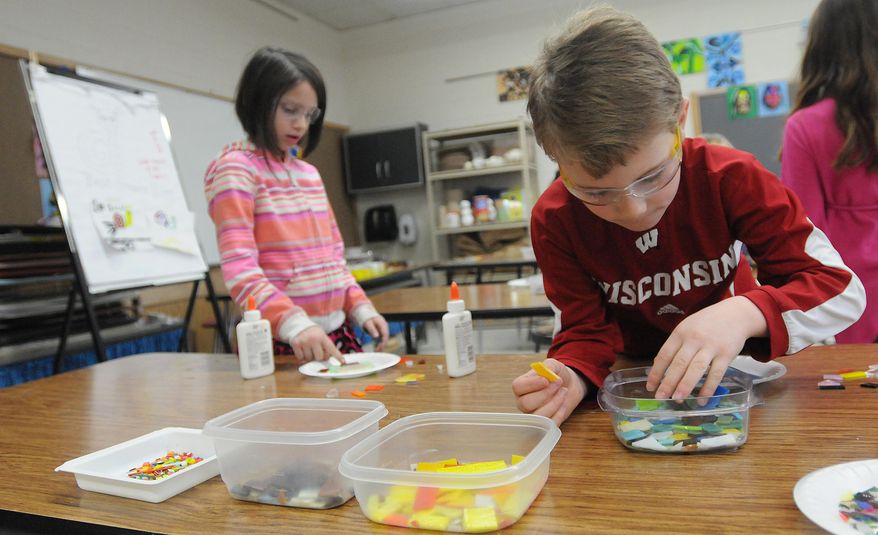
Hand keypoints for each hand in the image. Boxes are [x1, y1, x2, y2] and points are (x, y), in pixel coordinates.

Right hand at [288, 326, 341, 361]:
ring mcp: (304, 341)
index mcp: (323, 337)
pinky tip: (302, 349)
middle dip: (318, 357)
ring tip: (308, 348)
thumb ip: (326, 348)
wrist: (299, 326)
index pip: (331, 348)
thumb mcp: (321, 337)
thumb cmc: (313, 335)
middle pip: (320, 358)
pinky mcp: (296, 344)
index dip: (337, 356)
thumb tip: (327, 361)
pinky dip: (301, 356)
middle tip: (316, 351)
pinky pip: (300, 358)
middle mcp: (314, 339)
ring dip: (309, 357)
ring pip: (309, 359)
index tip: (343, 362)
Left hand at [362, 316, 388, 350]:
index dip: (384, 341)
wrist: (366, 313)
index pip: (385, 334)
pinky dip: (379, 344)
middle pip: (386, 337)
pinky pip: (381, 339)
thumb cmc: (367, 318)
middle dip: (382, 345)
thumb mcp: (368, 323)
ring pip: (384, 339)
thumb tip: (376, 336)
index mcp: (383, 324)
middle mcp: (384, 327)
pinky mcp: (380, 332)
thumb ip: (372, 329)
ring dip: (381, 345)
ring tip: (377, 351)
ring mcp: (383, 329)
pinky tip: (377, 348)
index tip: (380, 347)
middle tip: (377, 351)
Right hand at [512, 359, 586, 425]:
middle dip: (545, 394)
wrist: (570, 385)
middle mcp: (523, 402)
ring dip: (554, 403)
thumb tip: (545, 374)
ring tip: (564, 391)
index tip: (546, 380)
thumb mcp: (553, 365)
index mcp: (521, 386)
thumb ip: (548, 366)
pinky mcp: (545, 424)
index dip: (531, 384)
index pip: (517, 387)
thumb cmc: (557, 375)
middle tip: (559, 383)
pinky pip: (550, 424)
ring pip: (538, 416)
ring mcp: (533, 414)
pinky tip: (564, 403)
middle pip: (526, 404)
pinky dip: (560, 413)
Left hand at [646, 296, 766, 400]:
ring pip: (696, 369)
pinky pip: (716, 374)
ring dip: (685, 386)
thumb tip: (659, 366)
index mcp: (680, 333)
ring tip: (677, 399)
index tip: (650, 387)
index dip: (656, 372)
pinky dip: (708, 388)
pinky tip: (702, 400)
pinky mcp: (727, 354)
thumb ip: (675, 345)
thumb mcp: (687, 327)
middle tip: (661, 397)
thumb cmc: (706, 323)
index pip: (664, 355)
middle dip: (668, 382)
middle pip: (678, 364)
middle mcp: (694, 339)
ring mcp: (711, 346)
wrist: (736, 314)